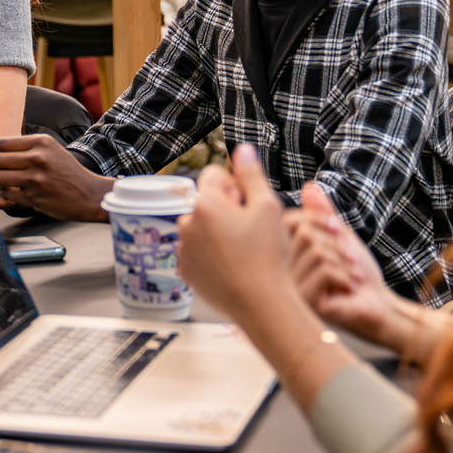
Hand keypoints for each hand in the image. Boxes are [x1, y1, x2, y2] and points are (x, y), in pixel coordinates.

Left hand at [0, 134, 111, 221]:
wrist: (88, 194)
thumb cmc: (67, 172)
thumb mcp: (51, 150)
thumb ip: (26, 147)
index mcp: (41, 142)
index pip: (2, 142)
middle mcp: (39, 157)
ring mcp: (36, 177)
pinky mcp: (34, 196)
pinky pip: (6, 193)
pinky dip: (1, 192)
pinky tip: (5, 191)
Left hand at [177, 145, 297, 320]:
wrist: (260, 304)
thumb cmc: (267, 257)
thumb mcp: (268, 207)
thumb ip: (252, 174)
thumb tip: (242, 149)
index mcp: (205, 204)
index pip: (214, 175)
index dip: (236, 186)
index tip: (249, 205)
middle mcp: (187, 224)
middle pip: (207, 202)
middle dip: (225, 210)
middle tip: (250, 231)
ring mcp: (184, 249)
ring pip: (202, 227)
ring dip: (217, 232)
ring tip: (243, 251)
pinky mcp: (185, 271)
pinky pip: (197, 251)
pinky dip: (211, 254)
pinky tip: (233, 265)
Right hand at [285, 182, 397, 346]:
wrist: (375, 305)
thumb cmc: (355, 271)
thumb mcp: (340, 236)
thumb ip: (323, 213)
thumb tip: (309, 186)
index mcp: (285, 253)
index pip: (289, 220)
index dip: (317, 218)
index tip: (338, 229)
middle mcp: (281, 271)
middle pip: (304, 234)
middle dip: (336, 242)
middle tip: (351, 258)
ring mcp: (290, 289)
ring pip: (316, 252)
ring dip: (344, 261)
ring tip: (352, 275)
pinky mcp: (305, 303)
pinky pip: (323, 271)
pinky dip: (345, 275)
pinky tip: (349, 288)